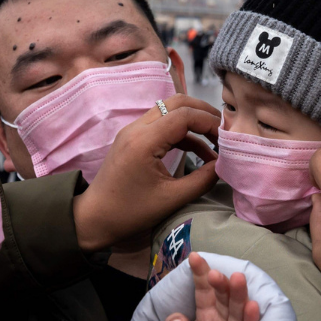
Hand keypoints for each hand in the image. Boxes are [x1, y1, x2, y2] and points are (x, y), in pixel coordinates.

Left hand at [73, 95, 219, 251]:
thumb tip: (223, 165)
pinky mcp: (132, 138)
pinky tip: (198, 151)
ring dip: (193, 121)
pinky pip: (161, 124)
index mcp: (144, 141)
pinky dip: (182, 132)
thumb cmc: (130, 212)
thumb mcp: (171, 199)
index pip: (184, 115)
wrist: (94, 218)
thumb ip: (202, 180)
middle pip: (177, 103)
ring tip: (214, 141)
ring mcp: (132, 131)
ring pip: (169, 110)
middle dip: (203, 113)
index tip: (226, 139)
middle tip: (223, 131)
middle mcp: (136, 128)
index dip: (209, 122)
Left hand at [165, 253, 260, 320]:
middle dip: (220, 284)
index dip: (200, 275)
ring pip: (238, 311)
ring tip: (237, 279)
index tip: (194, 258)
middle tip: (215, 274)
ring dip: (238, 295)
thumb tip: (175, 320)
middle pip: (223, 298)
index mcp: (207, 316)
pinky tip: (252, 306)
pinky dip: (251, 320)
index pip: (204, 292)